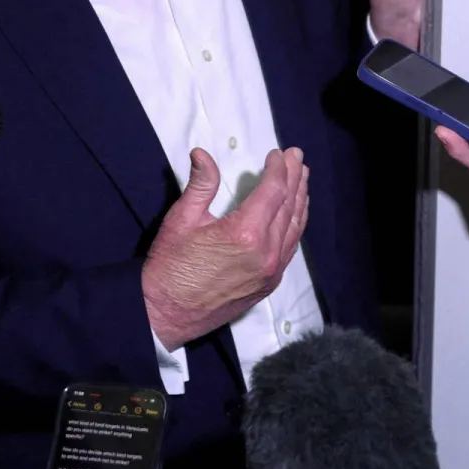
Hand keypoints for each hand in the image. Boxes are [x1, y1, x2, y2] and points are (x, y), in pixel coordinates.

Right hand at [142, 147, 309, 350]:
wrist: (166, 314)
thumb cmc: (170, 266)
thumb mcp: (181, 219)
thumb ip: (201, 185)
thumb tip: (202, 154)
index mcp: (245, 233)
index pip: (273, 191)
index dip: (277, 169)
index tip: (277, 153)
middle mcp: (266, 253)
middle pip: (289, 207)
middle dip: (294, 178)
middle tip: (296, 156)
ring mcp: (270, 272)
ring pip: (294, 229)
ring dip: (300, 200)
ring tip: (302, 179)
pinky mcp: (268, 285)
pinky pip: (289, 249)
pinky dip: (295, 226)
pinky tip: (294, 215)